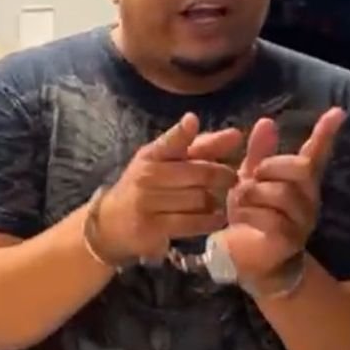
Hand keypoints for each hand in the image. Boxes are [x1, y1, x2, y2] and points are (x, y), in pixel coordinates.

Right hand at [94, 113, 242, 264]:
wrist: (113, 221)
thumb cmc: (148, 185)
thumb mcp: (167, 162)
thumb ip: (202, 148)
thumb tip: (236, 134)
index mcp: (151, 154)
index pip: (170, 141)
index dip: (182, 131)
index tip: (192, 121)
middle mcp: (147, 175)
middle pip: (200, 174)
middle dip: (223, 176)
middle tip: (231, 179)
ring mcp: (148, 202)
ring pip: (199, 199)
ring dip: (215, 201)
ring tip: (216, 201)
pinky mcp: (153, 227)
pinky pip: (193, 223)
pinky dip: (210, 220)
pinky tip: (214, 217)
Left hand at [222, 108, 346, 286]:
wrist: (248, 259)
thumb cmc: (251, 216)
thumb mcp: (250, 180)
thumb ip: (258, 153)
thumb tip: (267, 122)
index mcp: (300, 182)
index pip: (317, 154)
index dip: (326, 133)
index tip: (338, 111)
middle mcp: (308, 199)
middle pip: (298, 169)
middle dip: (270, 167)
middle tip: (250, 178)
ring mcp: (301, 221)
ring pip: (280, 193)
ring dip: (250, 194)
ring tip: (238, 203)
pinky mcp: (288, 240)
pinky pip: (269, 218)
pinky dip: (248, 214)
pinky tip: (239, 219)